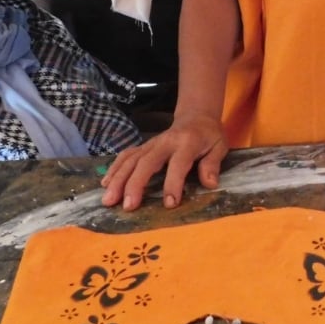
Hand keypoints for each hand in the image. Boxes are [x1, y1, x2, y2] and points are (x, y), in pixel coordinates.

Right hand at [100, 114, 227, 210]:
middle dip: (135, 184)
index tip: (169, 204)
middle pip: (147, 162)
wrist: (196, 117)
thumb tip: (209, 183)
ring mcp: (151, 143)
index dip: (173, 183)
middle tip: (127, 206)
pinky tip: (105, 184)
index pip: (178, 164)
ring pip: (131, 160)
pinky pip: (125, 156)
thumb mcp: (219, 147)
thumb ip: (212, 164)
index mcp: (187, 143)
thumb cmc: (208, 136)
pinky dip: (114, 169)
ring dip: (118, 179)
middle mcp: (165, 142)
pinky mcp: (143, 146)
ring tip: (109, 200)